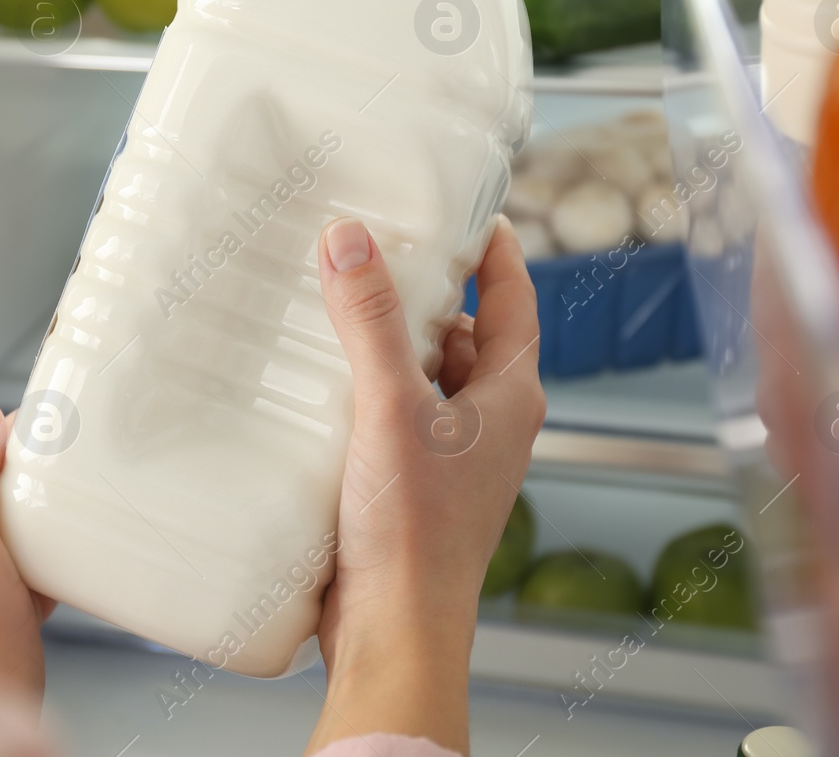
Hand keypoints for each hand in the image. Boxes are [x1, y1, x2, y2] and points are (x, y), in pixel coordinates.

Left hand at [0, 399, 55, 704]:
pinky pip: (43, 549)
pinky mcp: (7, 591)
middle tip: (83, 477)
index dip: (26, 429)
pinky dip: (63, 549)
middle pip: (11, 472)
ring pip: (30, 509)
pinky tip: (73, 566)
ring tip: (82, 516)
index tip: (64, 434)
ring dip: (59, 508)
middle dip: (48, 467)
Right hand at [306, 215, 545, 755]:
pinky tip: (323, 383)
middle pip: (468, 333)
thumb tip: (352, 239)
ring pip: (429, 376)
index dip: (495, 249)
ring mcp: (455, 456)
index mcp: (510, 396)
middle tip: (380, 251)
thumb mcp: (390, 407)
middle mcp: (491, 423)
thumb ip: (370, 322)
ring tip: (342, 308)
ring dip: (393, 344)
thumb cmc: (414, 530)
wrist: (395, 629)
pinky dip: (370, 391)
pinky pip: (397, 415)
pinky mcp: (414, 484)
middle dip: (428, 294)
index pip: (514, 297)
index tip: (467, 208)